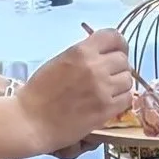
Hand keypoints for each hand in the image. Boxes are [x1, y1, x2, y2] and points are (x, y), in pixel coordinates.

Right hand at [19, 31, 135, 151]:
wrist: (31, 120)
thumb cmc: (39, 91)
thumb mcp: (60, 61)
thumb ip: (83, 55)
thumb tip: (104, 54)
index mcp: (81, 51)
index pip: (114, 37)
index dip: (118, 44)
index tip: (116, 51)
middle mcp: (95, 67)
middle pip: (123, 60)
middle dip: (117, 67)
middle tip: (108, 76)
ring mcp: (103, 89)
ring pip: (128, 79)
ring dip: (120, 84)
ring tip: (107, 91)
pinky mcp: (106, 109)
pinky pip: (127, 99)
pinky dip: (121, 100)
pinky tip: (109, 102)